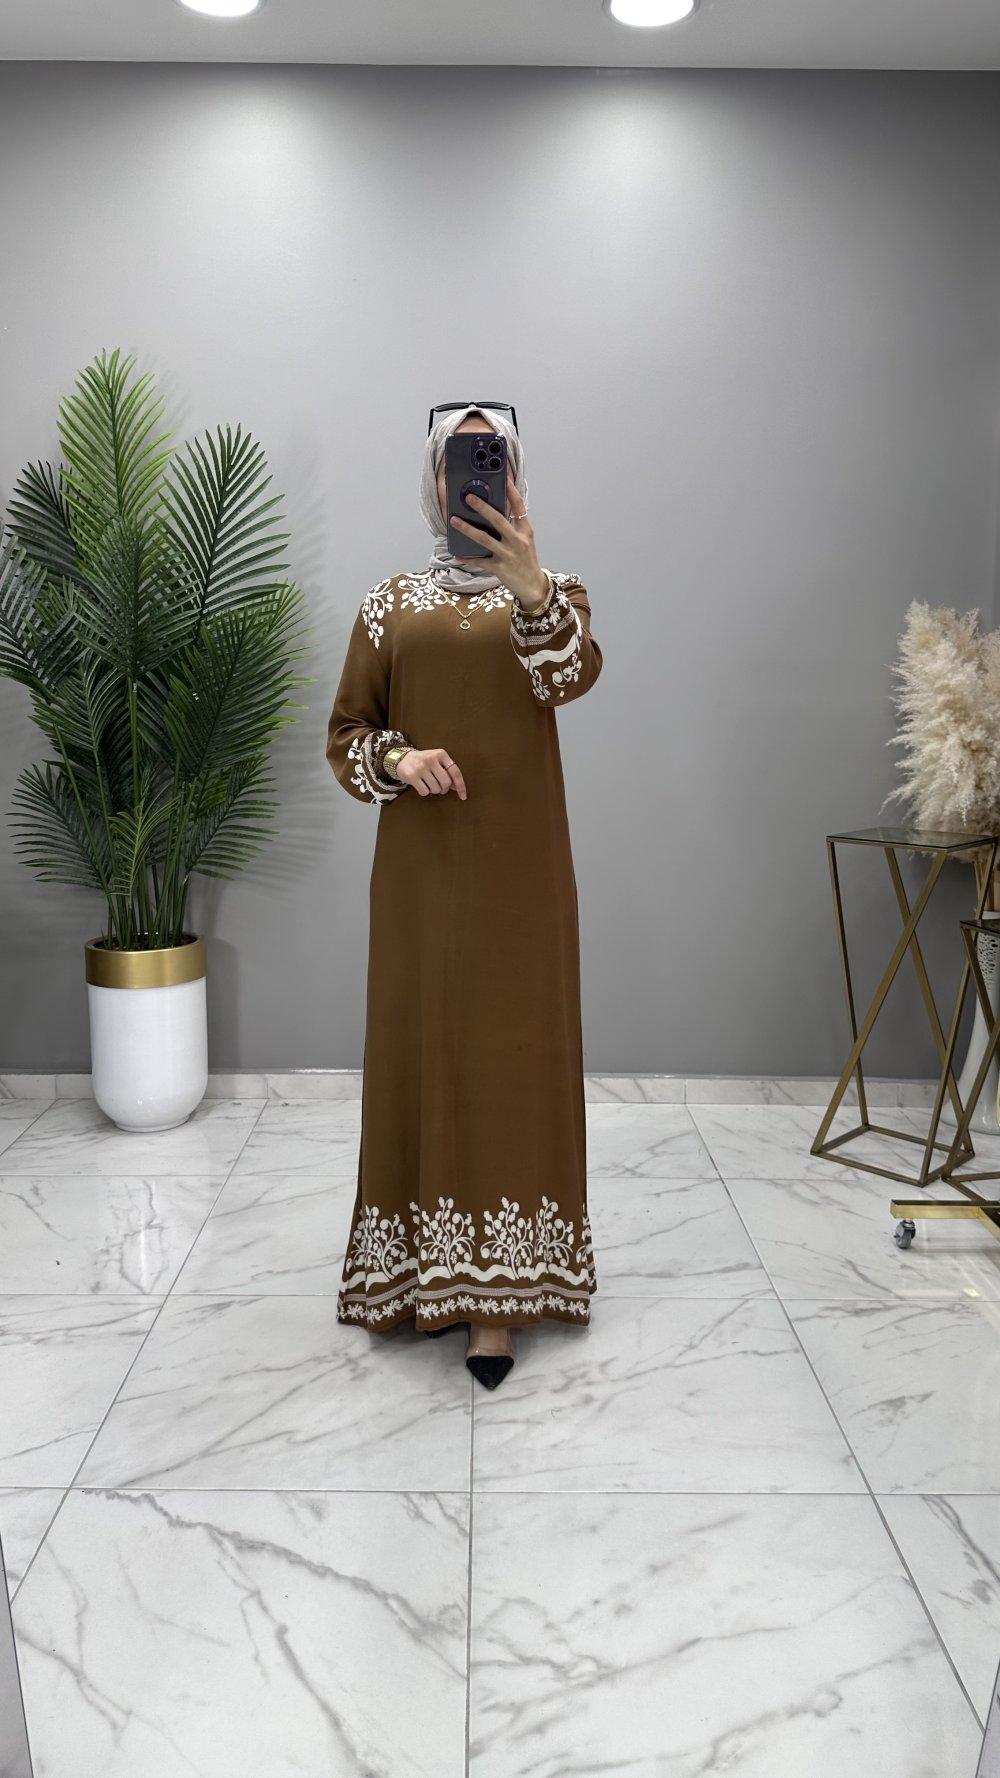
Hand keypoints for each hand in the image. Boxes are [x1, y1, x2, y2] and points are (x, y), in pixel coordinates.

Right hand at [396, 746, 466, 799]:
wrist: (402, 758)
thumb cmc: (424, 762)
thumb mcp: (437, 762)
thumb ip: (447, 772)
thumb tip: (457, 787)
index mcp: (441, 754)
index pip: (455, 772)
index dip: (461, 786)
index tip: (463, 796)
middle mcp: (431, 759)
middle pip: (446, 783)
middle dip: (444, 789)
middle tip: (439, 788)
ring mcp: (421, 767)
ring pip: (436, 789)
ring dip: (433, 790)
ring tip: (428, 784)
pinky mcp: (412, 775)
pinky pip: (425, 791)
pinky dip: (424, 792)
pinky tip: (421, 785)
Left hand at [449, 470, 546, 607]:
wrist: (532, 585)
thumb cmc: (526, 560)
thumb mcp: (525, 539)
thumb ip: (513, 524)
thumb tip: (494, 509)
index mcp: (525, 529)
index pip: (519, 505)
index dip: (511, 490)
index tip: (503, 476)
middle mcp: (517, 540)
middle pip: (498, 520)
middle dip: (482, 507)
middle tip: (468, 497)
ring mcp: (508, 554)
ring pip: (484, 539)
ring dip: (467, 529)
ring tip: (454, 521)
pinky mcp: (499, 568)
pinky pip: (480, 561)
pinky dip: (468, 557)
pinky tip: (456, 553)